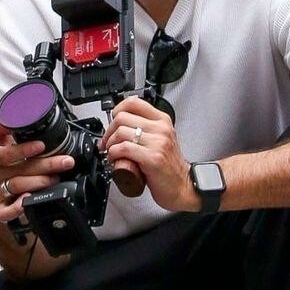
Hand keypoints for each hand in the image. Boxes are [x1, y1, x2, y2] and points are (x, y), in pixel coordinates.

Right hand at [0, 115, 73, 227]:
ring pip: (17, 186)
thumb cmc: (1, 166)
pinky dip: (18, 207)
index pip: (6, 152)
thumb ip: (4, 128)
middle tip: (65, 162)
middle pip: (19, 169)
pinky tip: (29, 200)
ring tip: (55, 178)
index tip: (42, 145)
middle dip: (46, 165)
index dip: (24, 149)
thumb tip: (14, 110)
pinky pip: (7, 210)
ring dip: (39, 182)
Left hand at [101, 96, 192, 211]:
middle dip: (109, 131)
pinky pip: (124, 148)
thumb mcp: (160, 139)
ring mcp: (158, 142)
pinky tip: (115, 160)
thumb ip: (146, 128)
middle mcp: (161, 128)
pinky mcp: (153, 158)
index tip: (112, 122)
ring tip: (112, 153)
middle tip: (107, 142)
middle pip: (122, 117)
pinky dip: (114, 154)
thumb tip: (121, 123)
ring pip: (121, 132)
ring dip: (110, 144)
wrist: (182, 187)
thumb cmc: (169, 167)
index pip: (133, 102)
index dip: (117, 110)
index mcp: (162, 120)